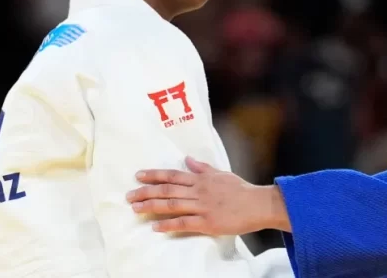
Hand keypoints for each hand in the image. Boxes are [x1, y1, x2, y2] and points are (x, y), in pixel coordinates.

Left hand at [126, 157, 290, 234]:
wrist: (257, 204)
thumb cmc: (241, 189)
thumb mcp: (221, 174)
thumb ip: (202, 168)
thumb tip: (187, 159)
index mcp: (201, 179)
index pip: (173, 175)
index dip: (154, 175)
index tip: (138, 176)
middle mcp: (199, 190)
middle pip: (167, 189)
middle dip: (146, 192)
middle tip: (129, 195)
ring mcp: (202, 206)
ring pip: (172, 204)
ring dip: (152, 206)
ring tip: (136, 209)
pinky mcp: (207, 222)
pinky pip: (184, 222)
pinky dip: (168, 224)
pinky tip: (155, 226)